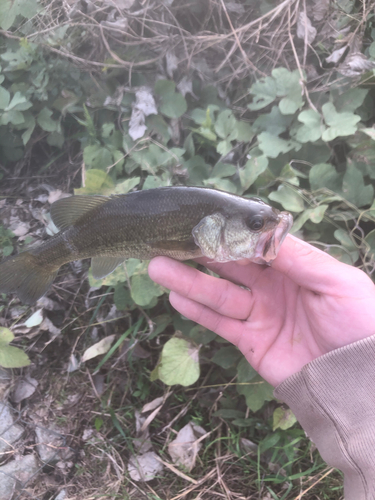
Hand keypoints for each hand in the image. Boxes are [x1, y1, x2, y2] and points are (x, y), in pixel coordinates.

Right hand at [148, 235, 374, 386]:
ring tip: (158, 267)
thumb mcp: (336, 282)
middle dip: (200, 254)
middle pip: (230, 267)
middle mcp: (272, 287)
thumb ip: (297, 257)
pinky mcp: (251, 342)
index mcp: (294, 266)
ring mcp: (259, 314)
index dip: (228, 234)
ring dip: (188, 281)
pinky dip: (198, 312)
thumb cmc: (360, 323)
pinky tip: (176, 298)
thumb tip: (260, 230)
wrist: (359, 380)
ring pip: (218, 294)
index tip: (201, 221)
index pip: (254, 244)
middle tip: (169, 240)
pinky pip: (220, 324)